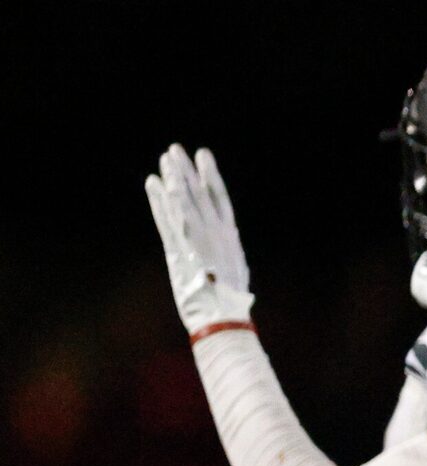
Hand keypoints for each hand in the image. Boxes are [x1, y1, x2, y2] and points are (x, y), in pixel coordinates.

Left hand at [144, 145, 255, 334]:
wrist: (223, 315)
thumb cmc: (230, 299)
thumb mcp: (235, 270)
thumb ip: (226, 252)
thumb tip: (226, 244)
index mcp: (230, 235)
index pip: (220, 197)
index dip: (211, 175)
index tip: (204, 156)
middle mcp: (214, 232)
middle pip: (198, 193)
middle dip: (186, 171)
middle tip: (176, 150)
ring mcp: (196, 239)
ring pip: (182, 202)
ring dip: (172, 179)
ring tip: (164, 160)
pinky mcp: (178, 249)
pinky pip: (166, 219)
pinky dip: (158, 201)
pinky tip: (151, 183)